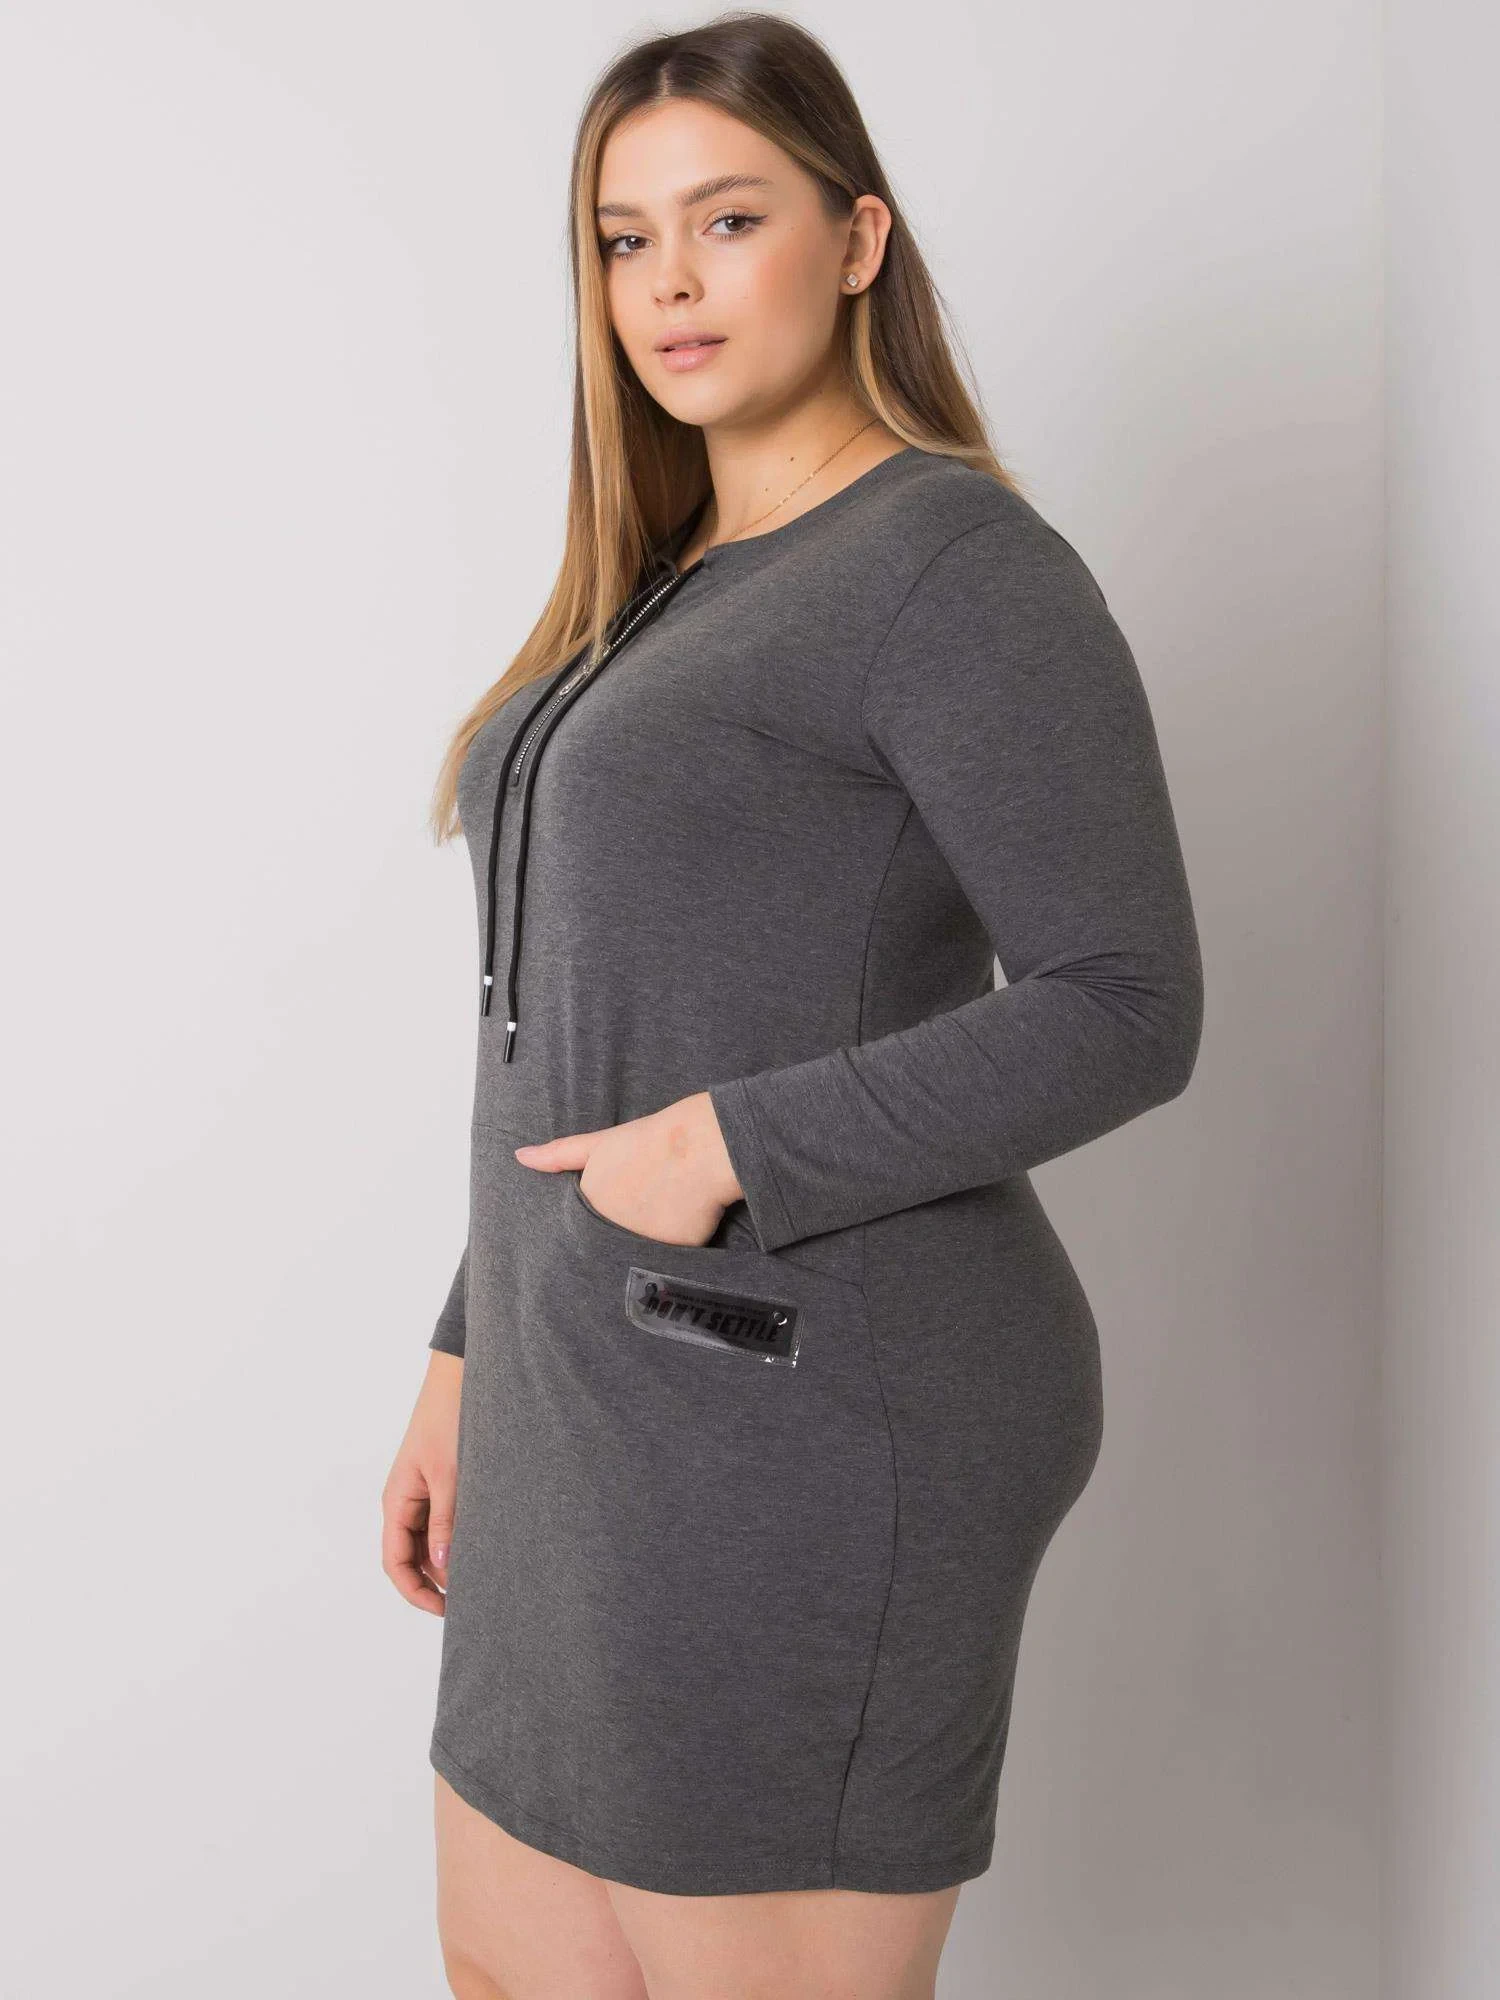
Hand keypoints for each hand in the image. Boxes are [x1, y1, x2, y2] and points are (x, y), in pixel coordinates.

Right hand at [382, 1350, 461, 1616]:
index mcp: (397, 1501)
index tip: (445, 1611)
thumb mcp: (450, 1475)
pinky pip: (447, 1522)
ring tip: (484, 1575)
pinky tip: (486, 1545)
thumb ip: (447, 1521)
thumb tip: (445, 1567)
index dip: (415, 1593)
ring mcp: (425, 1493)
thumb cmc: (449, 1418)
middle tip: (474, 1599)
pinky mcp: (444, 1483)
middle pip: (413, 1558)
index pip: (395, 1563)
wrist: (462, 1375)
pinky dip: (461, 1538)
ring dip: (451, 1560)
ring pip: (432, 1542)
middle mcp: (406, 1501)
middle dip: (437, 1582)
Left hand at [513, 1091, 743, 1245]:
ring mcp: (637, 1247)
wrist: (700, 1147)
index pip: (580, 1232)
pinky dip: (671, 1253)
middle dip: (615, 1241)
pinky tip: (682, 1231)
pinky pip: (666, 1264)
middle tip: (641, 1216)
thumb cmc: (650, 1140)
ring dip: (641, 1249)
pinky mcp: (669, 1258)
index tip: (615, 1213)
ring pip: (634, 1259)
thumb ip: (558, 1155)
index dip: (595, 1226)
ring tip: (662, 1222)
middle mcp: (607, 1232)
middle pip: (605, 1248)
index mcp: (588, 1206)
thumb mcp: (598, 1144)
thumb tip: (518, 1156)